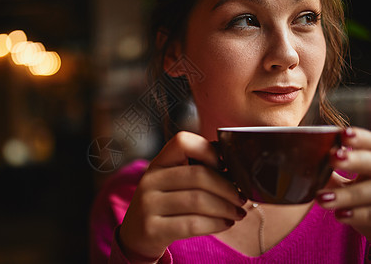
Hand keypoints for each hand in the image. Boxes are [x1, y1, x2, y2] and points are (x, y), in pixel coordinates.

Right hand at [118, 131, 246, 261]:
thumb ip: (195, 171)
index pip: (182, 142)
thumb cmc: (165, 205)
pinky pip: (193, 224)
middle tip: (242, 197)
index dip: (208, 150)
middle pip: (198, 175)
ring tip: (238, 212)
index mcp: (158, 163)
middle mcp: (150, 180)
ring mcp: (148, 205)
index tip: (225, 166)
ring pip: (198, 201)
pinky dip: (216, 224)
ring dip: (226, 208)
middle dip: (227, 187)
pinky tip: (226, 223)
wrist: (136, 235)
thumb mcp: (171, 182)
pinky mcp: (153, 229)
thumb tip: (236, 169)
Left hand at [317, 127, 370, 239]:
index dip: (359, 139)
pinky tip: (339, 215)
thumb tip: (293, 156)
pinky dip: (355, 215)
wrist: (370, 220)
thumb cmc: (354, 196)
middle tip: (333, 157)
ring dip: (345, 195)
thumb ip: (328, 169)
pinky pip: (370, 216)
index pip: (369, 144)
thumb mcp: (344, 179)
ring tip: (321, 198)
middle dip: (354, 160)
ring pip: (369, 193)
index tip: (343, 134)